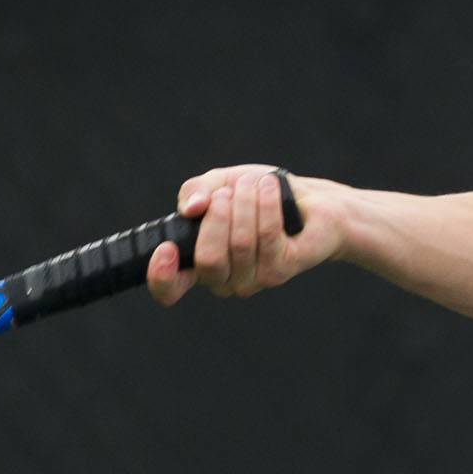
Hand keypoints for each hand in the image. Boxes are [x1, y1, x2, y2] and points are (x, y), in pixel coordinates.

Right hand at [147, 165, 336, 304]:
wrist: (311, 201)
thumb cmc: (260, 195)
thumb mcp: (219, 184)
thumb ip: (195, 191)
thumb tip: (192, 208)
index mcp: (199, 264)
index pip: (169, 289)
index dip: (161, 276)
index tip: (166, 249)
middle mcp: (223, 280)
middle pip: (208, 259)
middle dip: (217, 216)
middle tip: (229, 193)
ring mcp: (252, 279)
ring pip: (239, 243)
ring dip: (245, 203)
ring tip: (253, 184)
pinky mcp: (280, 271)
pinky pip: (267, 235)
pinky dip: (266, 204)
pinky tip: (269, 187)